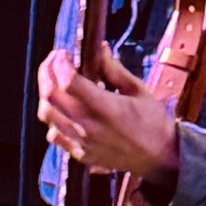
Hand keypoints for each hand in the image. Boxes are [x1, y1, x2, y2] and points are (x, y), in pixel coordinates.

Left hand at [37, 47, 180, 189]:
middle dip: (47, 72)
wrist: (159, 157)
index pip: (68, 82)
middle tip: (54, 61)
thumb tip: (98, 48)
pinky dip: (53, 117)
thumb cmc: (153, 122)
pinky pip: (53, 134)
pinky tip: (63, 108)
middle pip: (51, 95)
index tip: (62, 53)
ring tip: (55, 81)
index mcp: (107, 108)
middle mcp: (89, 127)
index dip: (59, 63)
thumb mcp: (138, 90)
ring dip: (46, 93)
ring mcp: (82, 142)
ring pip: (47, 114)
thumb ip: (114, 69)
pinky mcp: (79, 154)